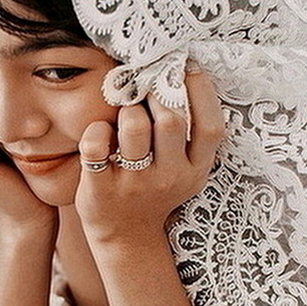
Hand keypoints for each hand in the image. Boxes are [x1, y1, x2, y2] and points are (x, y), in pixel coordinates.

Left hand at [75, 63, 223, 248]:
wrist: (127, 236)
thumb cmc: (156, 189)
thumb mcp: (185, 170)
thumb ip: (189, 134)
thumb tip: (183, 73)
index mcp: (195, 170)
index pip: (210, 126)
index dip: (201, 91)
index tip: (186, 69)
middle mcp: (169, 179)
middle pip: (171, 120)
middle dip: (157, 94)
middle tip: (146, 88)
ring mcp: (134, 185)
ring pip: (134, 125)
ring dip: (127, 108)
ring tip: (125, 113)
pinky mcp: (101, 189)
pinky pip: (96, 144)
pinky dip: (96, 129)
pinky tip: (101, 133)